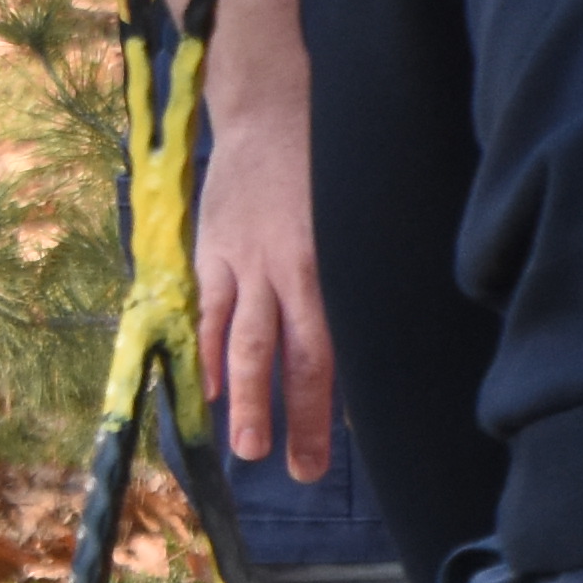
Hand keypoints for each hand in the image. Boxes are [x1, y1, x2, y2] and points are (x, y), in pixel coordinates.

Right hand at [194, 106, 337, 476]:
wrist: (269, 111)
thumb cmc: (327, 167)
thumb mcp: (359, 217)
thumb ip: (358, 272)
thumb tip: (378, 330)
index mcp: (331, 265)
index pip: (338, 345)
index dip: (338, 396)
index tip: (345, 441)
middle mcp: (289, 271)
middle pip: (294, 357)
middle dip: (298, 418)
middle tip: (301, 471)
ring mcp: (243, 264)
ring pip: (243, 345)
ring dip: (247, 401)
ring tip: (249, 449)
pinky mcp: (209, 253)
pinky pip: (206, 315)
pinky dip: (204, 357)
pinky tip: (206, 395)